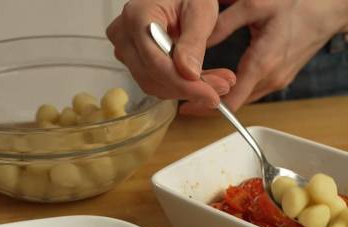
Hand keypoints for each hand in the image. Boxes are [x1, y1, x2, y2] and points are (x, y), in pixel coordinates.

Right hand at [106, 0, 235, 108]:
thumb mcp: (199, 9)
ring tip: (218, 83)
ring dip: (187, 90)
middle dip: (190, 90)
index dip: (185, 85)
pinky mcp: (134, 61)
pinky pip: (156, 83)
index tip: (212, 96)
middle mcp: (124, 36)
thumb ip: (194, 42)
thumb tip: (189, 74)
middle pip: (154, 79)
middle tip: (223, 87)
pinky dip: (181, 87)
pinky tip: (202, 82)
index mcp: (137, 17)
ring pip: (155, 86)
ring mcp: (126, 51)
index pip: (157, 64)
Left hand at [181, 0, 347, 114]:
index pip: (231, 101)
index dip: (206, 107)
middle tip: (186, 94)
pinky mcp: (281, 79)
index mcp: (262, 63)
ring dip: (223, 96)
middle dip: (209, 101)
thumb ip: (222, 25)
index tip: (187, 107)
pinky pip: (254, 91)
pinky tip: (224, 82)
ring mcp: (278, 82)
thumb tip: (196, 41)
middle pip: (234, 102)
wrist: (331, 10)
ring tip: (201, 88)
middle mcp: (271, 79)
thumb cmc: (297, 3)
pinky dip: (237, 90)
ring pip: (244, 98)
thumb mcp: (255, 5)